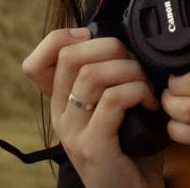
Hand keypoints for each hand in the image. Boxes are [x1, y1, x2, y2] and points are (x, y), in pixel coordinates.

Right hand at [23, 28, 162, 187]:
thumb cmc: (130, 151)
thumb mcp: (113, 110)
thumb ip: (108, 81)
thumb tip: (125, 41)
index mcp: (61, 103)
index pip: (39, 60)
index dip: (64, 38)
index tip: (95, 40)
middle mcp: (60, 116)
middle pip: (70, 56)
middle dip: (110, 47)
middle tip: (134, 64)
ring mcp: (73, 132)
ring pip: (92, 75)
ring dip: (129, 70)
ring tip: (145, 86)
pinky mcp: (93, 147)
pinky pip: (112, 100)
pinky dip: (138, 92)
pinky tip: (150, 104)